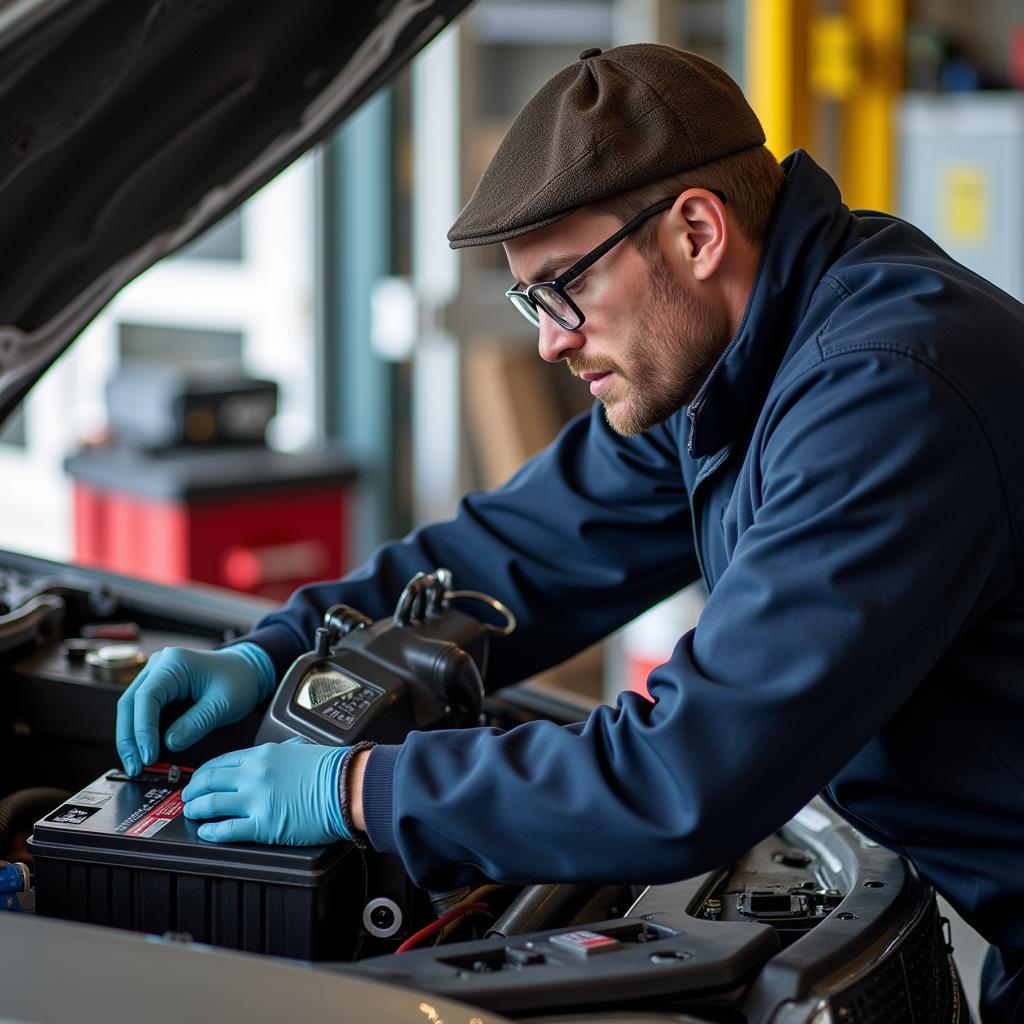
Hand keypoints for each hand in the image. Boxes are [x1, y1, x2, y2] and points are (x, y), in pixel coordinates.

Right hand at [115, 643, 275, 776]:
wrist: (248, 671)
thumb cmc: (239, 681)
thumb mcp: (223, 704)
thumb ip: (196, 723)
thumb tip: (168, 744)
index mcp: (174, 662)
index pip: (146, 697)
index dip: (143, 729)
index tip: (149, 756)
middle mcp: (159, 665)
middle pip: (130, 703)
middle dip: (129, 738)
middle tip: (135, 767)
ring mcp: (156, 676)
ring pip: (131, 709)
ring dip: (132, 739)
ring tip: (137, 766)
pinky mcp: (159, 689)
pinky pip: (143, 712)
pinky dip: (142, 734)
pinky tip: (145, 754)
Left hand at [181, 739, 350, 845]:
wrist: (349, 785)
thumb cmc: (332, 769)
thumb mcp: (301, 748)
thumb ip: (281, 752)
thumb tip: (276, 756)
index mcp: (263, 754)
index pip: (221, 762)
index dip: (204, 772)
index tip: (199, 779)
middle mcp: (254, 774)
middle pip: (210, 781)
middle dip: (193, 790)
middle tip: (188, 797)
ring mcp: (256, 800)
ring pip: (211, 804)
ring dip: (196, 809)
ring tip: (191, 813)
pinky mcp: (263, 825)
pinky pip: (227, 830)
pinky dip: (211, 831)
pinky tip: (206, 832)